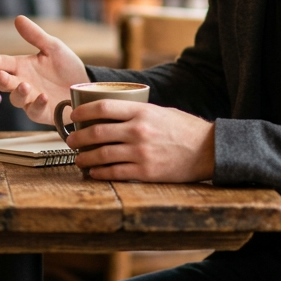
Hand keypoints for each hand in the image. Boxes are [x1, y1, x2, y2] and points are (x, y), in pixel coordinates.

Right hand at [0, 16, 89, 123]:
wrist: (85, 85)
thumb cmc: (66, 66)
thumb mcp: (53, 47)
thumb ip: (35, 35)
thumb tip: (18, 18)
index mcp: (22, 66)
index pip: (4, 63)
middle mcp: (23, 83)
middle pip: (5, 84)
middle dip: (2, 80)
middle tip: (1, 75)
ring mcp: (31, 99)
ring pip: (16, 99)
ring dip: (19, 93)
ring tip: (25, 85)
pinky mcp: (42, 112)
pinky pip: (34, 111)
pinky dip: (37, 104)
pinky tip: (43, 97)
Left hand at [65, 100, 214, 182]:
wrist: (209, 150)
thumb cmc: (185, 129)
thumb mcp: (160, 111)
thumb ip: (137, 112)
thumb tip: (111, 114)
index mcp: (142, 111)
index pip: (103, 107)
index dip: (83, 111)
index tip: (74, 115)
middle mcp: (139, 130)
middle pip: (97, 132)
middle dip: (78, 138)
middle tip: (71, 141)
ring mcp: (141, 152)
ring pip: (102, 155)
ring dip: (85, 158)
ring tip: (79, 159)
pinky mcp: (146, 172)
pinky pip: (115, 173)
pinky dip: (100, 173)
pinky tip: (94, 173)